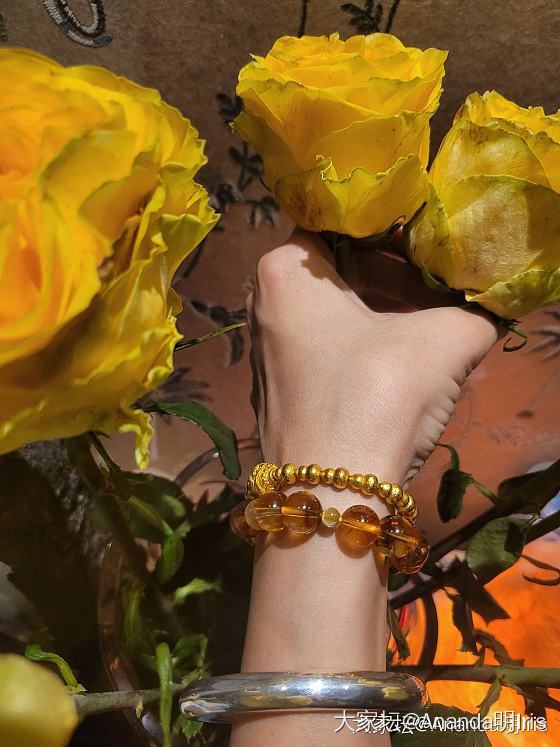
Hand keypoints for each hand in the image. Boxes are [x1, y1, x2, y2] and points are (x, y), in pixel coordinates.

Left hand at [246, 229, 498, 484]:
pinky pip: (322, 353)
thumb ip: (474, 311)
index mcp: (284, 270)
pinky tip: (398, 375)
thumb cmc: (378, 394)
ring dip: (384, 319)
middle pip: (339, 272)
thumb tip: (488, 306)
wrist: (332, 494)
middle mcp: (263, 304)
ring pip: (332, 316)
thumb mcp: (445, 340)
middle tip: (439, 295)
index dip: (395, 234)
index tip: (432, 251)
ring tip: (429, 336)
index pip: (345, 226)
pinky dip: (360, 352)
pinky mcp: (275, 393)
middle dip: (396, 282)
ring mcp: (264, 352)